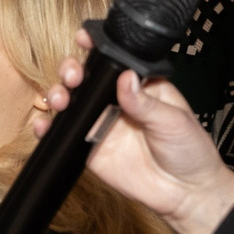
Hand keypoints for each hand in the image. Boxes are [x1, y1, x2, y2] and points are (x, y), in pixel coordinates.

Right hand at [39, 30, 233, 233]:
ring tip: (60, 99)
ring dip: (58, 94)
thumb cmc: (189, 150)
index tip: (83, 40)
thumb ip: (145, 101)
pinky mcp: (89, 148)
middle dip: (71, 70)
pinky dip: (48, 128)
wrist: (185, 193)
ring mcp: (101, 124)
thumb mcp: (173, 120)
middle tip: (73, 77)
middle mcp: (116, 102)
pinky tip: (44, 125)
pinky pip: (64, 134)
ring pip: (70, 102)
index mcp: (140, 87)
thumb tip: (125, 78)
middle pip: (85, 77)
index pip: (114, 61)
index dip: (96, 48)